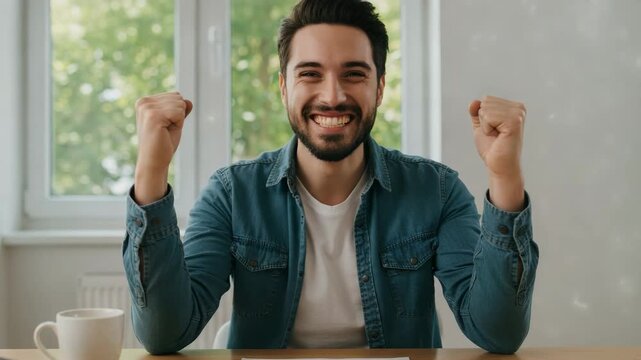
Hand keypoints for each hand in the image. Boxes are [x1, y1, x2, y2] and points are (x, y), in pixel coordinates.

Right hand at [134, 91, 192, 204]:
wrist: (154, 161)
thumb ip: (180, 110)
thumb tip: (188, 101)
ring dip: (178, 120)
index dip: (177, 113)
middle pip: (178, 98)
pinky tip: (165, 132)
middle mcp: (144, 102)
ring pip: (180, 104)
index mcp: (145, 101)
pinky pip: (179, 113)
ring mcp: (147, 108)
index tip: (165, 126)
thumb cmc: (163, 143)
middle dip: (178, 116)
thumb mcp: (174, 122)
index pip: (175, 96)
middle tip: (166, 130)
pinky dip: (178, 124)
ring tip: (165, 131)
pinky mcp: (153, 116)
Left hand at [469, 96, 525, 210]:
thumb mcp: (481, 126)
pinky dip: (487, 129)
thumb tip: (474, 102)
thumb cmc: (493, 148)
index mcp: (513, 107)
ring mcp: (518, 114)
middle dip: (484, 121)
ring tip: (497, 136)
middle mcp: (518, 108)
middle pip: (486, 102)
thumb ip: (476, 112)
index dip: (483, 117)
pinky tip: (498, 137)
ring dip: (486, 126)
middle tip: (495, 134)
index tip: (494, 130)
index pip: (486, 99)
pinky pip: (488, 117)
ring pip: (485, 109)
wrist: (499, 165)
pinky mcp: (514, 121)